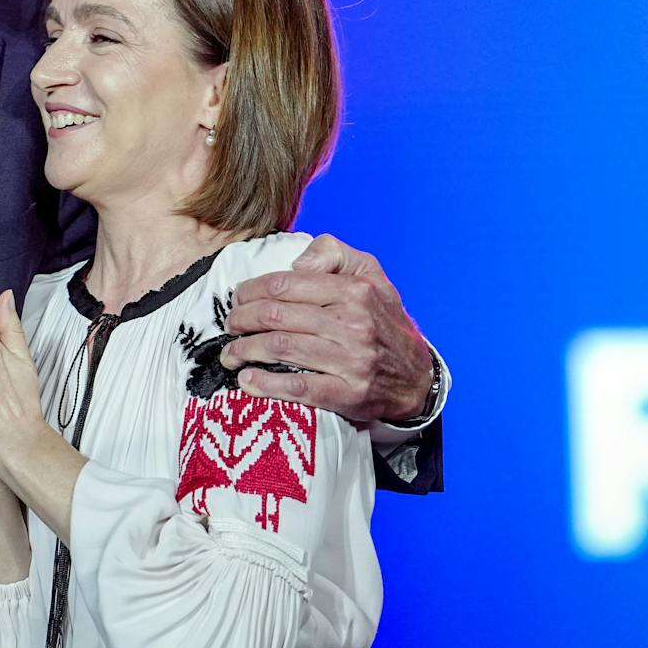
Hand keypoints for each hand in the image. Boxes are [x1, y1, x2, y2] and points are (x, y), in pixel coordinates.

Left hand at [222, 234, 433, 423]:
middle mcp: (352, 324)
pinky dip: (265, 384)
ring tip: (231, 353)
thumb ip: (333, 253)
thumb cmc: (382, 319)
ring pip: (279, 348)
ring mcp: (351, 361)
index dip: (250, 291)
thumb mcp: (369, 273)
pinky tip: (247, 381)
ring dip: (244, 350)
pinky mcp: (348, 394)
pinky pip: (297, 388)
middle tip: (231, 325)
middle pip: (275, 316)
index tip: (237, 298)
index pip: (284, 285)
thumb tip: (297, 264)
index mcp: (353, 291)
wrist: (417, 375)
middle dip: (241, 319)